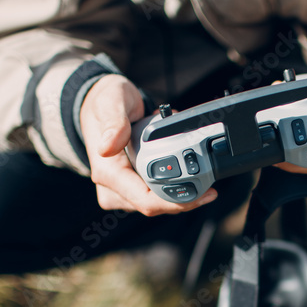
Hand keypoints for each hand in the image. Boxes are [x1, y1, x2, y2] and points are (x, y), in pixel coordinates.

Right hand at [79, 74, 216, 214]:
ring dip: (180, 186)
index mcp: (108, 174)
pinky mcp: (131, 188)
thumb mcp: (110, 102)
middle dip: (184, 195)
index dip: (176, 203)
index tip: (203, 194)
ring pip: (159, 201)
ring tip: (189, 157)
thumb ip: (114, 122)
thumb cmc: (104, 103)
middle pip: (157, 205)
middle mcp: (112, 188)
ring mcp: (122, 190)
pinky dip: (172, 180)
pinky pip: (157, 192)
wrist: (98, 105)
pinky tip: (179, 162)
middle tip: (207, 178)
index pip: (146, 201)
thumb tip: (108, 147)